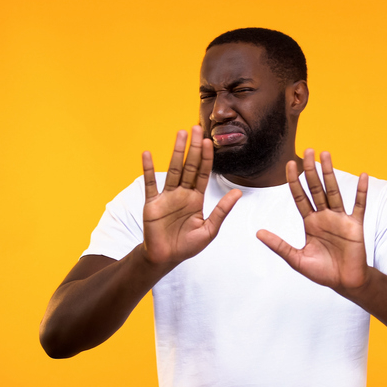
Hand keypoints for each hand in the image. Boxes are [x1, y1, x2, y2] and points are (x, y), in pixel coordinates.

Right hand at [141, 126, 240, 267]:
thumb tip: (238, 193)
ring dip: (176, 151)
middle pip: (188, 166)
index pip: (202, 173)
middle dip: (193, 148)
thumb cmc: (188, 246)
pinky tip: (148, 154)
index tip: (210, 142)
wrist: (166, 258)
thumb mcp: (209, 230)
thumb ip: (222, 211)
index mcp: (196, 198)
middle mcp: (182, 193)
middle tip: (196, 128)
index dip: (206, 158)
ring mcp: (166, 196)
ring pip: (172, 169)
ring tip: (180, 133)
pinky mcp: (152, 203)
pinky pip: (150, 184)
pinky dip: (148, 169)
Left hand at [257, 149, 369, 290]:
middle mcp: (324, 216)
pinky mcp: (355, 226)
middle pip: (316, 188)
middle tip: (308, 150)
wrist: (345, 283)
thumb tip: (258, 233)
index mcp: (310, 223)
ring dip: (330, 173)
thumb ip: (279, 245)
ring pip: (334, 191)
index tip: (289, 164)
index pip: (300, 196)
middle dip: (311, 170)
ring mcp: (340, 219)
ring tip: (326, 154)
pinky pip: (359, 205)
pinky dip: (361, 191)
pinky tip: (363, 175)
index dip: (295, 181)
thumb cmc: (322, 272)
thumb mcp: (296, 259)